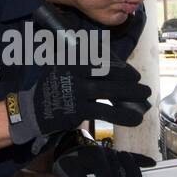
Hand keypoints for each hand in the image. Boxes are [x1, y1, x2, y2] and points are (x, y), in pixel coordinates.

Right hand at [7, 62, 149, 145]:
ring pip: (110, 92)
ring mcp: (76, 90)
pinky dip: (122, 115)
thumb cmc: (52, 86)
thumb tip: (112, 60)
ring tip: (145, 100)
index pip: (103, 60)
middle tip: (144, 87)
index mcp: (73, 58)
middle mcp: (75, 71)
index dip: (121, 67)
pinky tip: (134, 119)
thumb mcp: (62, 65)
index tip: (133, 75)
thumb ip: (82, 60)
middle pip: (111, 74)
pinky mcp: (77, 110)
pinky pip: (105, 112)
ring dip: (131, 96)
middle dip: (131, 80)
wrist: (31, 109)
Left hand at [53, 144, 154, 176]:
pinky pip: (132, 156)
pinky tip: (152, 164)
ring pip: (129, 163)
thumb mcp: (66, 169)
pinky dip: (142, 160)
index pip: (105, 173)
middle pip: (119, 170)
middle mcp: (106, 151)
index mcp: (93, 155)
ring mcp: (113, 152)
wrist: (67, 144)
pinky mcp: (117, 154)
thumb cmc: (67, 159)